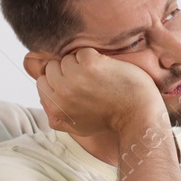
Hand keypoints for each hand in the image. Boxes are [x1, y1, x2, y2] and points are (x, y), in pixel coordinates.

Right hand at [36, 48, 164, 136]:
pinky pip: (83, 52)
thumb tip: (44, 101)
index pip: (42, 82)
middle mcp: (62, 92)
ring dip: (82, 64)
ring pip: (68, 59)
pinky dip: (95, 58)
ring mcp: (76, 76)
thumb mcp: (78, 127)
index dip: (58, 80)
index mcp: (56, 107)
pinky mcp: (92, 64)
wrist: (138, 114)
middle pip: (53, 67)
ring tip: (98, 77)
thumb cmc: (111, 119)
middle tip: (88, 81)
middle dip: (69, 71)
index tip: (74, 84)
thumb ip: (56, 118)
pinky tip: (106, 71)